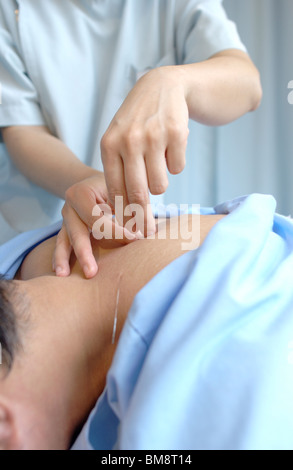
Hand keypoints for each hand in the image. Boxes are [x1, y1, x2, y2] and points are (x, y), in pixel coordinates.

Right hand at [53, 173, 136, 278]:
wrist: (96, 183)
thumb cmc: (114, 187)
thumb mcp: (122, 192)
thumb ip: (131, 209)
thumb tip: (146, 232)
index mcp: (81, 194)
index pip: (97, 218)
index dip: (115, 232)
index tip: (134, 240)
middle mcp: (69, 207)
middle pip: (77, 232)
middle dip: (84, 253)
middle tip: (91, 273)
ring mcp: (65, 220)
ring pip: (63, 240)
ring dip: (63, 259)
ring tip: (63, 275)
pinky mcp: (66, 230)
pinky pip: (62, 245)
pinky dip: (60, 258)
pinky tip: (61, 273)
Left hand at [101, 66, 188, 235]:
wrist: (163, 86)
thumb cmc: (137, 122)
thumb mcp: (118, 141)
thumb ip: (118, 173)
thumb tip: (125, 214)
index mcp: (109, 145)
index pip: (116, 191)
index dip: (124, 215)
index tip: (130, 232)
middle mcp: (129, 140)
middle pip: (138, 193)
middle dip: (143, 216)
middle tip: (147, 229)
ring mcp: (153, 135)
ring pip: (160, 185)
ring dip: (161, 181)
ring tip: (157, 162)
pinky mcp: (176, 132)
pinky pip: (178, 169)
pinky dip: (176, 163)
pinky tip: (170, 146)